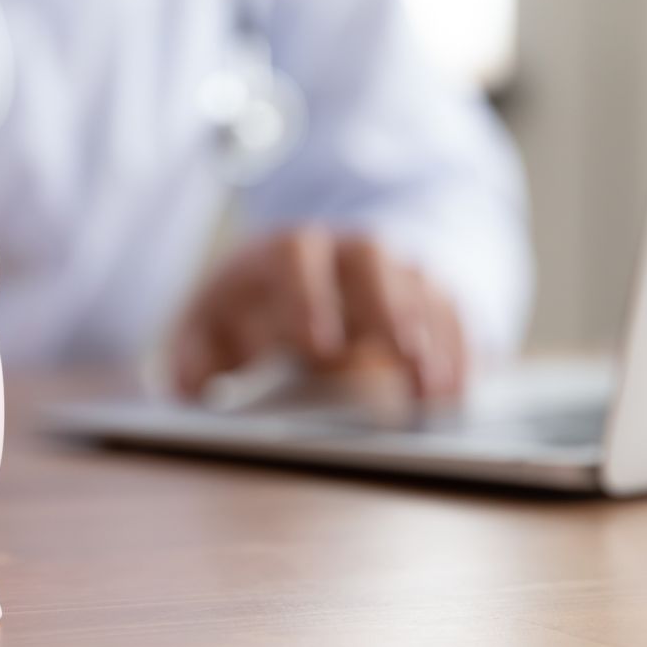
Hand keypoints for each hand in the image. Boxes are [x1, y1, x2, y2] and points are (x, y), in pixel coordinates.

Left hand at [170, 228, 466, 401]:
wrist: (301, 284)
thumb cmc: (249, 312)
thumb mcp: (209, 327)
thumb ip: (192, 355)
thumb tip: (188, 384)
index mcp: (279, 252)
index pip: (293, 254)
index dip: (307, 295)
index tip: (318, 347)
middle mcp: (340, 250)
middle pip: (370, 257)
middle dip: (385, 304)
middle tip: (398, 354)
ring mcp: (390, 270)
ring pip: (420, 284)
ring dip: (430, 335)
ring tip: (432, 391)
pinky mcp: (427, 298)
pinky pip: (454, 313)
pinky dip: (458, 353)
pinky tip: (456, 397)